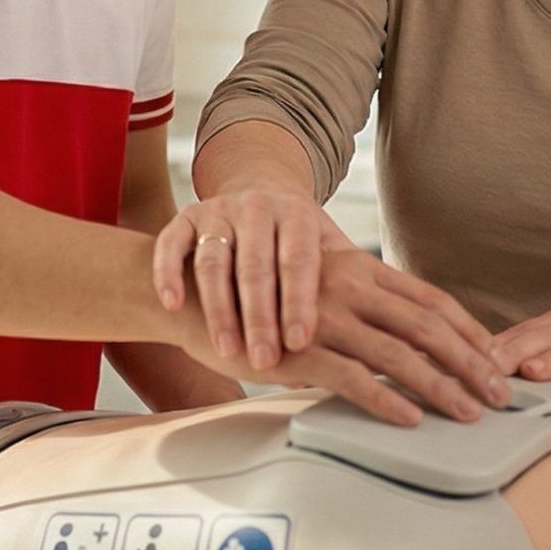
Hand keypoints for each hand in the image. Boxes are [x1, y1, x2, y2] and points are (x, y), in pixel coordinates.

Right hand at [152, 190, 349, 367]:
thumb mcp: (328, 249)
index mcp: (298, 215)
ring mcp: (218, 212)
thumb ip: (351, 285)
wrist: (255, 189)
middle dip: (258, 316)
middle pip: (255, 264)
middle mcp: (258, 208)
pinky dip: (168, 272)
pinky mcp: (186, 218)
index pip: (299, 260)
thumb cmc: (295, 238)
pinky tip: (171, 304)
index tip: (300, 342)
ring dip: (218, 308)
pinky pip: (171, 243)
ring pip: (213, 259)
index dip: (298, 301)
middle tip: (263, 361)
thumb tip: (382, 336)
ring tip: (225, 349)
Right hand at [169, 243, 508, 426]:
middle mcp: (348, 285)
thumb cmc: (261, 301)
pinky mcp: (298, 350)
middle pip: (427, 326)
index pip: (430, 299)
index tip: (498, 359)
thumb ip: (359, 310)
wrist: (194, 295)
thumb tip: (406, 343)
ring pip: (398, 354)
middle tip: (501, 394)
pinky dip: (386, 400)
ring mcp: (324, 316)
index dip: (469, 329)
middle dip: (470, 362)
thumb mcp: (319, 296)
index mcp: (359, 270)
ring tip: (468, 412)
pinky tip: (409, 419)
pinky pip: (352, 378)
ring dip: (440, 386)